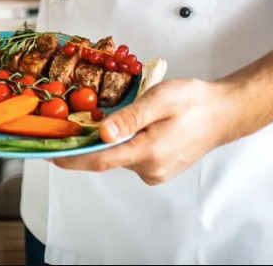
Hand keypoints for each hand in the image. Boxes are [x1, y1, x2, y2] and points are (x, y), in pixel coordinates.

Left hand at [50, 78, 228, 184]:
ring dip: (115, 138)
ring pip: (122, 155)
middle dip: (94, 139)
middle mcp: (151, 169)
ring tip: (127, 113)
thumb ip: (131, 118)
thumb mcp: (161, 100)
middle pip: (109, 157)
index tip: (49, 152)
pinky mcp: (160, 169)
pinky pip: (134, 156)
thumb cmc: (195, 102)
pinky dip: (128, 142)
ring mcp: (157, 172)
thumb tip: (102, 133)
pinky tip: (139, 124)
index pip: (100, 160)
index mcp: (149, 151)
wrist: (223, 113)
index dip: (71, 158)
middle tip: (86, 115)